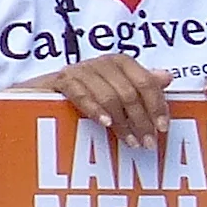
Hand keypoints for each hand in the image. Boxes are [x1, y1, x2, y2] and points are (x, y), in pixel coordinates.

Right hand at [17, 53, 174, 148]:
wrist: (38, 93)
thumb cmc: (83, 94)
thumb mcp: (115, 89)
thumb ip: (140, 84)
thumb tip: (168, 77)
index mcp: (120, 62)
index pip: (146, 82)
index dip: (157, 105)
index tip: (163, 128)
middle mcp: (102, 62)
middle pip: (130, 92)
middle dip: (141, 120)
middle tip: (147, 143)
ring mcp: (81, 70)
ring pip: (109, 96)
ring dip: (122, 123)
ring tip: (130, 142)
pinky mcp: (61, 80)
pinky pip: (81, 94)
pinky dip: (95, 109)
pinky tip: (105, 124)